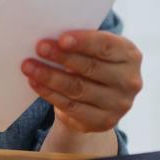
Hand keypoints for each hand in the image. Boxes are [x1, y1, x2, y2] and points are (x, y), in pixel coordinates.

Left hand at [21, 31, 142, 133]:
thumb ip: (82, 44)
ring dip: (50, 76)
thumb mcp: (95, 51)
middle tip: (39, 48)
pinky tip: (35, 83)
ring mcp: (119, 104)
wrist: (98, 101)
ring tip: (29, 66)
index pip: (107, 46)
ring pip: (78, 88)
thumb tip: (52, 38)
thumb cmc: (93, 64)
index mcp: (130, 55)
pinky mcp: (104, 121)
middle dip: (62, 57)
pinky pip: (71, 106)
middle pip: (91, 67)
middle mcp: (129, 81)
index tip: (61, 38)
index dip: (84, 42)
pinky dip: (50, 93)